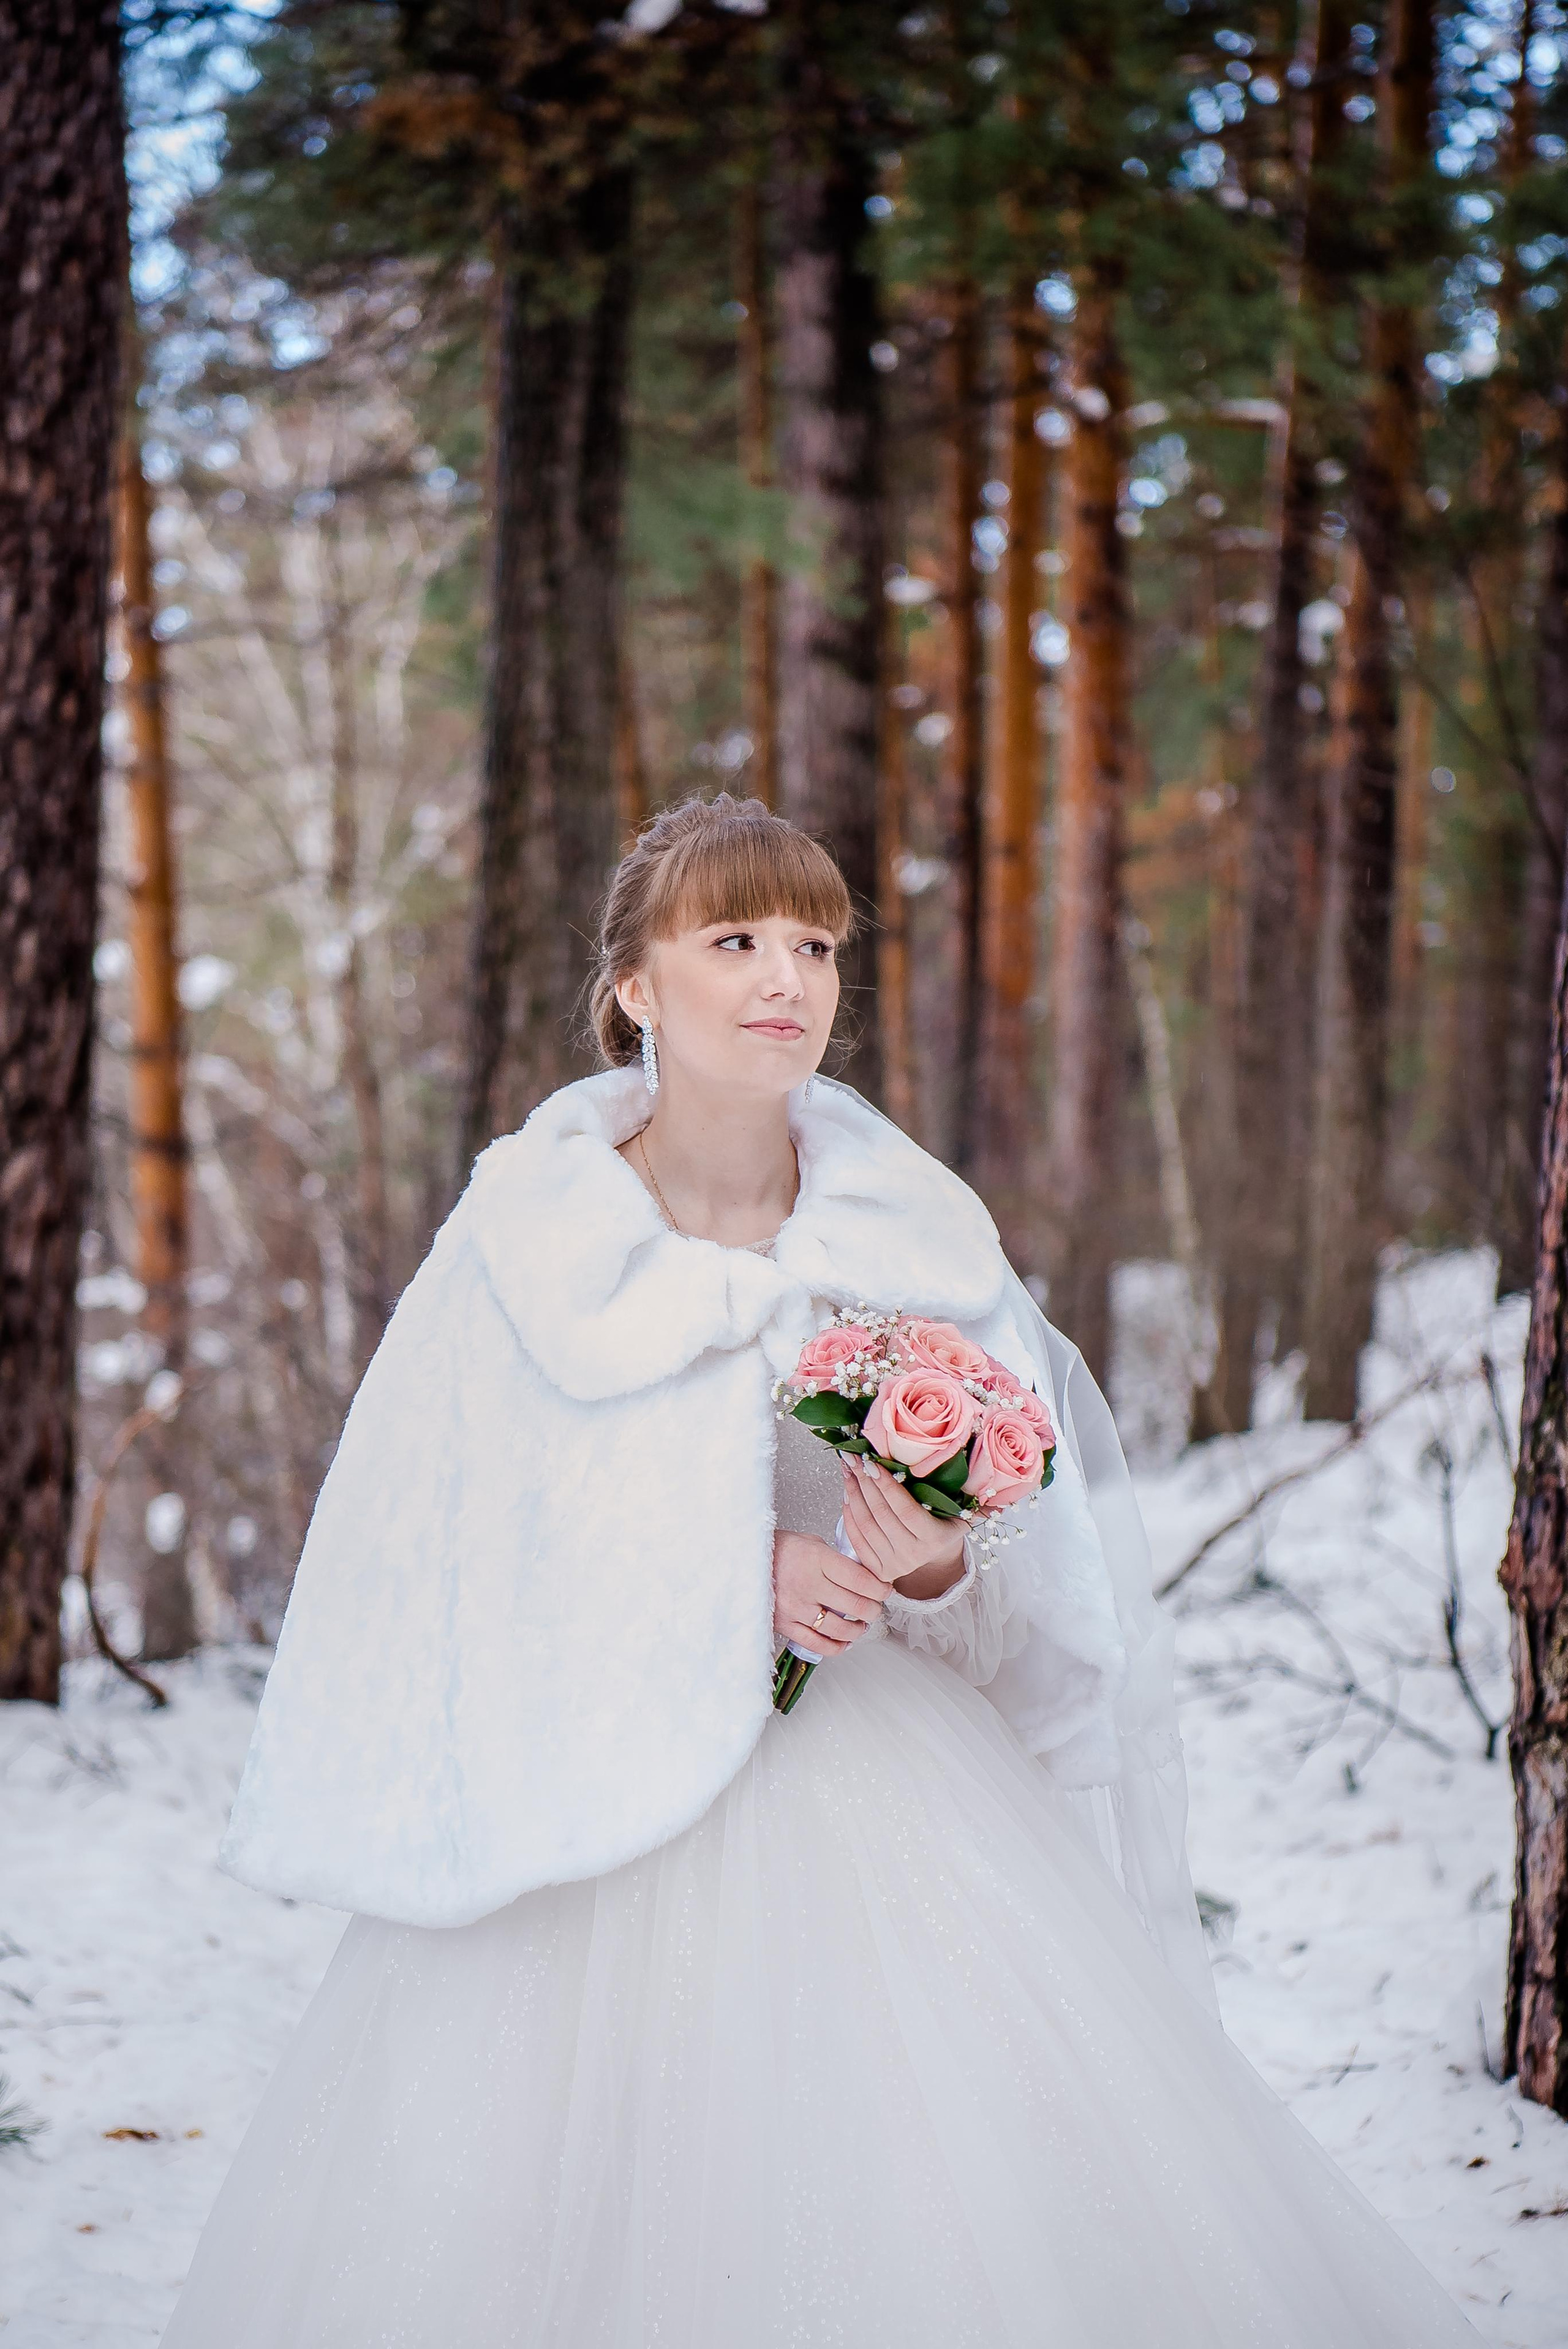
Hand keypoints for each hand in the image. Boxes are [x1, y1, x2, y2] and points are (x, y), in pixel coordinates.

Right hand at [772, 1527, 891, 1656]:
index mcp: (818, 1559)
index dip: (880, 1588)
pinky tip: (845, 1643)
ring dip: (858, 1629)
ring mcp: (797, 1608)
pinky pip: (817, 1644)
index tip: (886, 1590)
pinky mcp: (785, 1625)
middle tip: (876, 1607)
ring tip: (862, 1625)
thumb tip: (859, 1570)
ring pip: (839, 1629)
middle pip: (856, 1605)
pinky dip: (836, 1647)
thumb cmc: (777, 1549)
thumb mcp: (809, 1542)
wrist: (741, 1561)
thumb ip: (834, 1557)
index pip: (862, 1579)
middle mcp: (809, 1585)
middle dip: (874, 1609)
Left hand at [840, 1456, 966, 1601]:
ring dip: (853, 1494)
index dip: (886, 1485)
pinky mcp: (877, 1570)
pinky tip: (847, 1493)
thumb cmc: (945, 1527)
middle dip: (864, 1483)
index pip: (904, 1509)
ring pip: (866, 1525)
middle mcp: (913, 1556)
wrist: (933, 1562)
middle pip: (882, 1514)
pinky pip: (856, 1539)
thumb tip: (998, 1493)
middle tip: (853, 1457)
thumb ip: (976, 1504)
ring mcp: (893, 1566)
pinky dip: (848, 1514)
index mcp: (934, 1539)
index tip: (871, 1461)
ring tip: (847, 1470)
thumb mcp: (962, 1516)